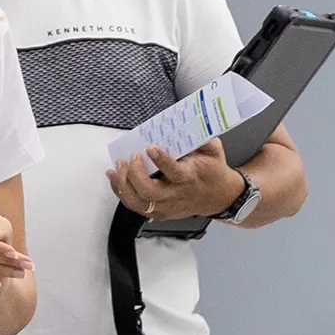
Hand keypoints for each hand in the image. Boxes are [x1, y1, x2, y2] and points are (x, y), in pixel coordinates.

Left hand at [108, 139, 243, 220]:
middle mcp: (176, 195)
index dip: (161, 161)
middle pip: (149, 192)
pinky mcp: (159, 212)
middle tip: (132, 157)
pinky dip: (121, 191)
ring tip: (119, 166)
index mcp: (190, 177)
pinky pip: (135, 205)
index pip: (174, 173)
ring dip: (123, 184)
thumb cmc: (213, 171)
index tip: (150, 147)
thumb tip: (184, 122)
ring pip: (138, 202)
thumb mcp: (212, 150)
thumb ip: (200, 137)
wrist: (220, 196)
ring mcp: (167, 206)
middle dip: (135, 174)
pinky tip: (115, 177)